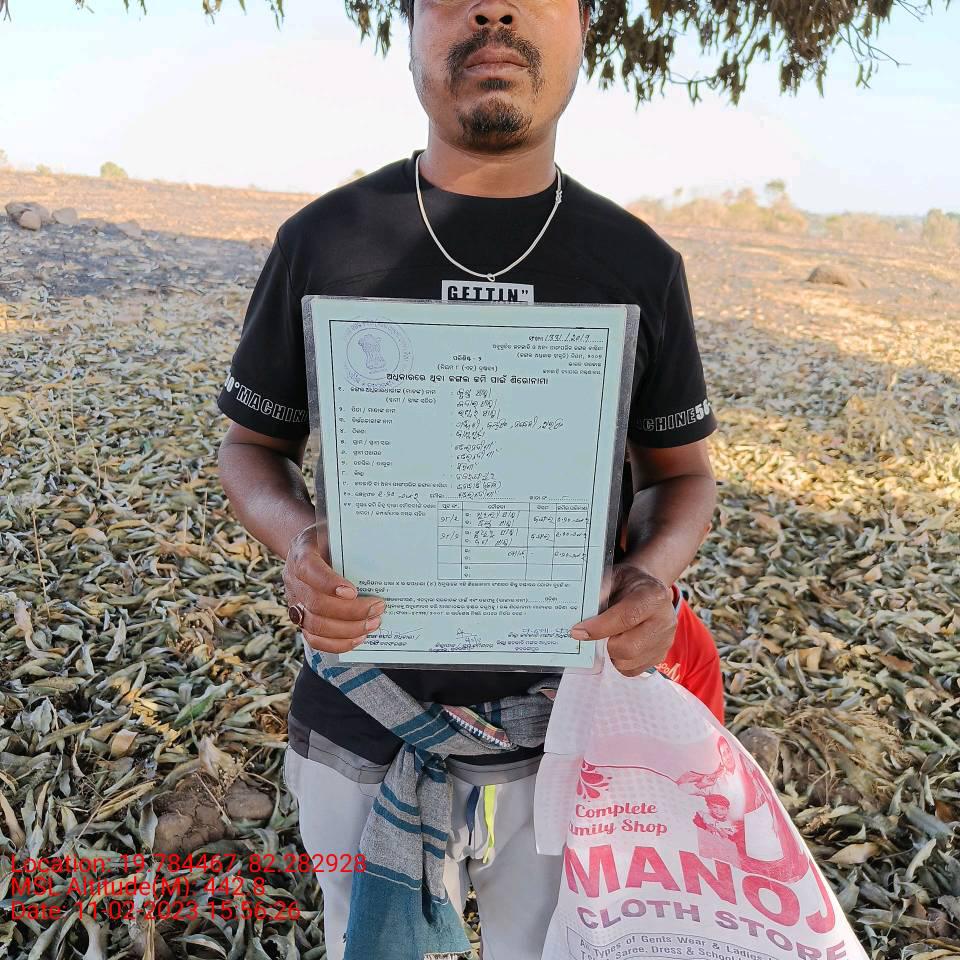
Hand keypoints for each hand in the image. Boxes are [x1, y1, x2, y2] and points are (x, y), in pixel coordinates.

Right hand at [282, 523, 385, 653]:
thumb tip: (383, 559)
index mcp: (302, 553)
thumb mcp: (337, 531)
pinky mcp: (301, 619)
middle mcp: (294, 580)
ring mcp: (295, 602)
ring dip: (348, 630)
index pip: (309, 569)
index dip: (329, 583)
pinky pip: (314, 639)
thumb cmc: (329, 539)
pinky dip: (338, 643)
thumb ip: (351, 543)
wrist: (310, 547)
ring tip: (374, 623)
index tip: (353, 591)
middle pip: (317, 603)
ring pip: (315, 626)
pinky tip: (359, 638)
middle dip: (351, 611)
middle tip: (379, 608)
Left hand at [568, 564, 675, 676]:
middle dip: (605, 644)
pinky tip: (619, 644)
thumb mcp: (614, 576)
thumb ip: (599, 590)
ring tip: (610, 636)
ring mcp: (665, 641)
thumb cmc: (629, 583)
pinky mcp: (660, 656)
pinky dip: (619, 661)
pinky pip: (632, 670)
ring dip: (611, 654)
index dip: (599, 627)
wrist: (649, 589)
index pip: (626, 618)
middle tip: (596, 634)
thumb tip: (582, 611)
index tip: (577, 631)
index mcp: (654, 597)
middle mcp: (664, 621)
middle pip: (629, 647)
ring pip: (628, 662)